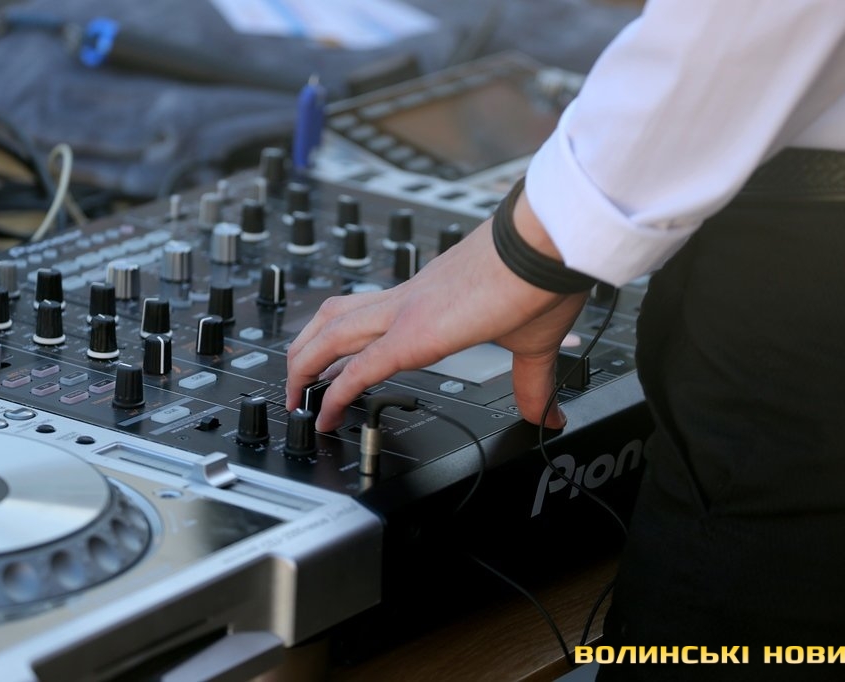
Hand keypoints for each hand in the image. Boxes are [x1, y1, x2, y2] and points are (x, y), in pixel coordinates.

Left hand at [285, 193, 588, 431]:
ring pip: (331, 333)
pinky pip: (360, 367)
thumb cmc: (543, 276)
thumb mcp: (533, 341)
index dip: (347, 338)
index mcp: (432, 296)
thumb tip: (548, 415)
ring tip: (295, 398)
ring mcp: (407, 312)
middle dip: (308, 349)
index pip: (373, 314)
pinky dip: (336, 393)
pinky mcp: (415, 334)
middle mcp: (410, 298)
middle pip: (336, 317)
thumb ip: (533, 382)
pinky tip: (325, 415)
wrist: (549, 244)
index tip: (337, 364)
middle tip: (296, 380)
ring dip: (305, 365)